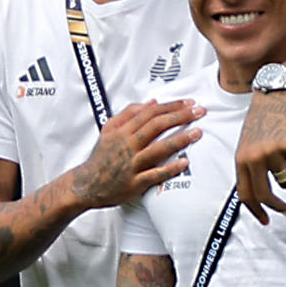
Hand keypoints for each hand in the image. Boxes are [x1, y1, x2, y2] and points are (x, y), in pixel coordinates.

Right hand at [72, 101, 203, 209]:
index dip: (171, 106)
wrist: (86, 184)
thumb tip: (152, 102)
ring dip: (180, 140)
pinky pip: (155, 174)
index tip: (188, 103)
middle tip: (199, 111)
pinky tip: (184, 162)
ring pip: (158, 149)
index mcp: (122, 131)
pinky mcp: (134, 183)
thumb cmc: (102, 157)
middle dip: (180, 117)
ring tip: (198, 133)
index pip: (149, 113)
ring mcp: (131, 164)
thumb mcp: (109, 129)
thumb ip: (129, 113)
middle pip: (156, 126)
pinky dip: (170, 168)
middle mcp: (127, 145)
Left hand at [233, 89, 285, 224]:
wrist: (277, 94)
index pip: (244, 193)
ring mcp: (271, 151)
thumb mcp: (248, 144)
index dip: (255, 211)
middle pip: (265, 194)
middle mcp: (253, 157)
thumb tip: (258, 196)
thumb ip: (250, 167)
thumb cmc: (263, 120)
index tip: (265, 221)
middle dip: (278, 208)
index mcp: (241, 159)